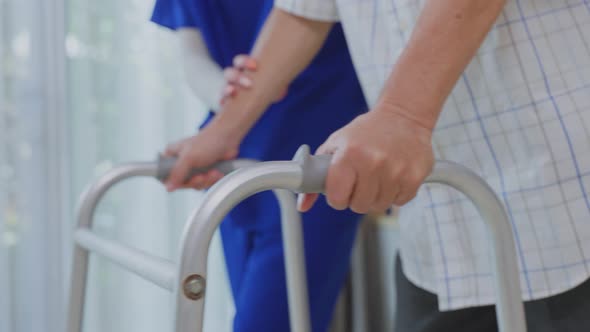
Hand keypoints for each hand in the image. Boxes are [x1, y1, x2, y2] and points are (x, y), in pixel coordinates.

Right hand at [163, 125, 238, 190]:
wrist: (228, 137)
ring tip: (213, 171)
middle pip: (182, 184)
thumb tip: (168, 187)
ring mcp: (193, 168)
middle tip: (202, 175)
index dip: (173, 182)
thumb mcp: (189, 158)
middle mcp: (181, 163)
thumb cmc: (208, 141)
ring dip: (206, 180)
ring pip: (195, 185)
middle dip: (195, 181)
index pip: (164, 176)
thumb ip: (177, 173)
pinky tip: (217, 172)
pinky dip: (212, 179)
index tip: (184, 182)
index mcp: (171, 156)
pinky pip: (205, 183)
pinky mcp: (205, 172)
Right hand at [221, 55, 286, 104]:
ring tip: (232, 91)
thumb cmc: (266, 88)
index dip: (244, 62)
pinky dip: (222, 101)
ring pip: (224, 86)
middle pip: (230, 73)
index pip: (239, 61)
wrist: (257, 99)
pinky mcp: (226, 102)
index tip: (255, 66)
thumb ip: (277, 85)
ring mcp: (228, 89)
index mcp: (243, 70)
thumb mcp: (273, 85)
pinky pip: (221, 100)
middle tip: (249, 84)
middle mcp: (234, 78)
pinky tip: (223, 104)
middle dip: (238, 77)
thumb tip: (282, 91)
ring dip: (227, 88)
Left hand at [297, 107, 434, 213]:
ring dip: (376, 196)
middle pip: (359, 206)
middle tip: (360, 181)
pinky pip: (400, 201)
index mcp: (349, 154)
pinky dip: (395, 193)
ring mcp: (396, 170)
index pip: (337, 197)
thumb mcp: (335, 146)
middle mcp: (373, 162)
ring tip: (377, 176)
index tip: (340, 190)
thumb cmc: (364, 133)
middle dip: (356, 197)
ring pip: (379, 206)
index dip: (336, 197)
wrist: (403, 115)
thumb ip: (315, 176)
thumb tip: (303, 206)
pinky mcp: (415, 176)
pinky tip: (393, 175)